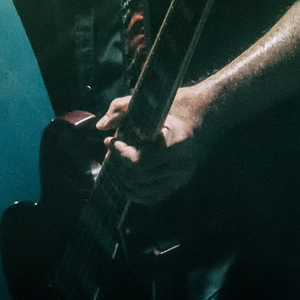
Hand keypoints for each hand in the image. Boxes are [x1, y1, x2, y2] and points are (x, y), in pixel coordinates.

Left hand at [96, 85, 210, 204]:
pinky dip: (135, 192)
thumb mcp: (146, 101)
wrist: (199, 117)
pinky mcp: (179, 184)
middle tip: (113, 152)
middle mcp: (182, 163)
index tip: (112, 141)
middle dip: (119, 165)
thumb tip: (101, 127)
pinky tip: (127, 177)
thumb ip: (120, 108)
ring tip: (119, 163)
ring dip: (124, 178)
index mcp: (176, 142)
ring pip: (142, 190)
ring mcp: (181, 177)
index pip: (139, 160)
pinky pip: (151, 198)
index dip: (120, 153)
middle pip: (137, 177)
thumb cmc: (171, 107)